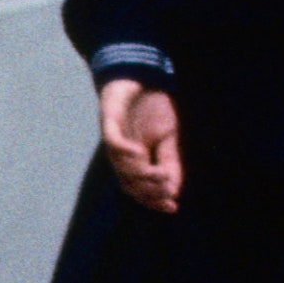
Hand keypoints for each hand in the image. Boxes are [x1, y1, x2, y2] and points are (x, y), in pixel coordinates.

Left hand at [98, 77, 182, 214]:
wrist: (141, 75)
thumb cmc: (153, 106)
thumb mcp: (168, 137)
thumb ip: (170, 161)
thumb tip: (174, 190)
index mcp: (136, 160)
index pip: (141, 190)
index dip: (155, 201)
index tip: (173, 207)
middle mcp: (122, 155)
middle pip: (129, 185)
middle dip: (149, 192)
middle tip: (168, 191)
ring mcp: (115, 139)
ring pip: (121, 168)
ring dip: (140, 175)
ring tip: (160, 175)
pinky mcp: (109, 121)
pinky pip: (113, 143)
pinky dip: (125, 152)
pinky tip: (140, 154)